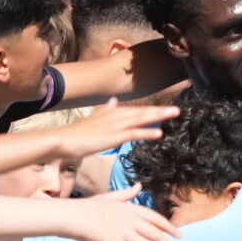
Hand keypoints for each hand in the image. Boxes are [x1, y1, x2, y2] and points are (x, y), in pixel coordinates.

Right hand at [52, 99, 179, 159]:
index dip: (150, 110)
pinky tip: (159, 133)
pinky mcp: (113, 136)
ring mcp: (115, 125)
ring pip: (141, 119)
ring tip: (174, 114)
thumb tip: (113, 101)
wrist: (64, 139)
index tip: (164, 109)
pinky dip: (147, 132)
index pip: (135, 110)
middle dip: (160, 111)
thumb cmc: (78, 133)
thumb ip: (106, 109)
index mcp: (112, 112)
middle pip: (142, 112)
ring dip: (158, 116)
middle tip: (177, 110)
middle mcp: (115, 115)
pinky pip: (134, 133)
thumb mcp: (94, 118)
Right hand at [69, 185, 182, 240]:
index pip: (156, 218)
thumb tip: (139, 185)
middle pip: (156, 235)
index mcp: (130, 208)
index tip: (180, 236)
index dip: (169, 228)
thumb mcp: (111, 197)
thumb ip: (127, 193)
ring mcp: (123, 233)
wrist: (72, 215)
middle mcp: (130, 221)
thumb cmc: (88, 206)